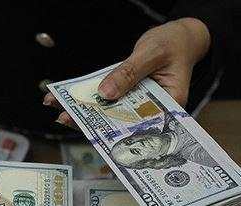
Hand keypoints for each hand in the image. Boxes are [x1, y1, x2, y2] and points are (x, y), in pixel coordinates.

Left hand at [44, 18, 210, 125]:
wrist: (180, 36)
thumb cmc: (174, 44)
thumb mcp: (151, 54)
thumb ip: (129, 73)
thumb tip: (104, 94)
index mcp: (168, 107)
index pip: (140, 126)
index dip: (116, 134)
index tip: (93, 135)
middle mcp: (152, 110)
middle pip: (120, 121)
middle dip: (91, 122)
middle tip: (66, 118)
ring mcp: (138, 103)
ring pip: (110, 110)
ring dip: (85, 110)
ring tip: (60, 109)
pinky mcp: (128, 93)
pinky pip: (108, 96)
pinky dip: (90, 95)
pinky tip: (69, 95)